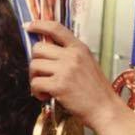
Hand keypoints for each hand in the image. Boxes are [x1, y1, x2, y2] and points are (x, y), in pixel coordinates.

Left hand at [26, 20, 134, 134]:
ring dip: (35, 78)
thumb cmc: (96, 91)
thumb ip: (70, 55)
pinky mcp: (59, 85)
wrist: (105, 109)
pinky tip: (46, 96)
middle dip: (35, 62)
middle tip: (41, 74)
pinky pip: (35, 83)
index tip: (29, 26)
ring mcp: (65, 69)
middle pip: (38, 49)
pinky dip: (36, 91)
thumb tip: (47, 53)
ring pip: (34, 66)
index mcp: (80, 48)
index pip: (56, 28)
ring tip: (45, 88)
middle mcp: (72, 56)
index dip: (39, 25)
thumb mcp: (88, 64)